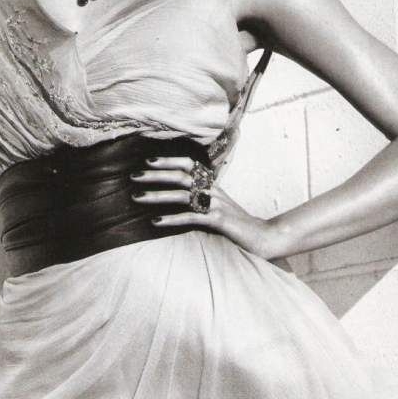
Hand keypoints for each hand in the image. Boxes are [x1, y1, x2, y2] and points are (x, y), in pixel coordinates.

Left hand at [130, 155, 280, 258]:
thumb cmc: (237, 224)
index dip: (168, 161)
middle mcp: (213, 190)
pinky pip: (190, 218)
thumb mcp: (218, 206)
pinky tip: (156, 221)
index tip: (148, 161)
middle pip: (181, 176)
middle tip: (133, 176)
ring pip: (182, 195)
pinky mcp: (218, 221)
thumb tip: (179, 194)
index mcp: (212, 184)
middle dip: (155, 175)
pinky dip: (171, 218)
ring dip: (157, 195)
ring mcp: (216, 205)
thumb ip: (201, 198)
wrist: (264, 237)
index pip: (188, 165)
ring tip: (137, 197)